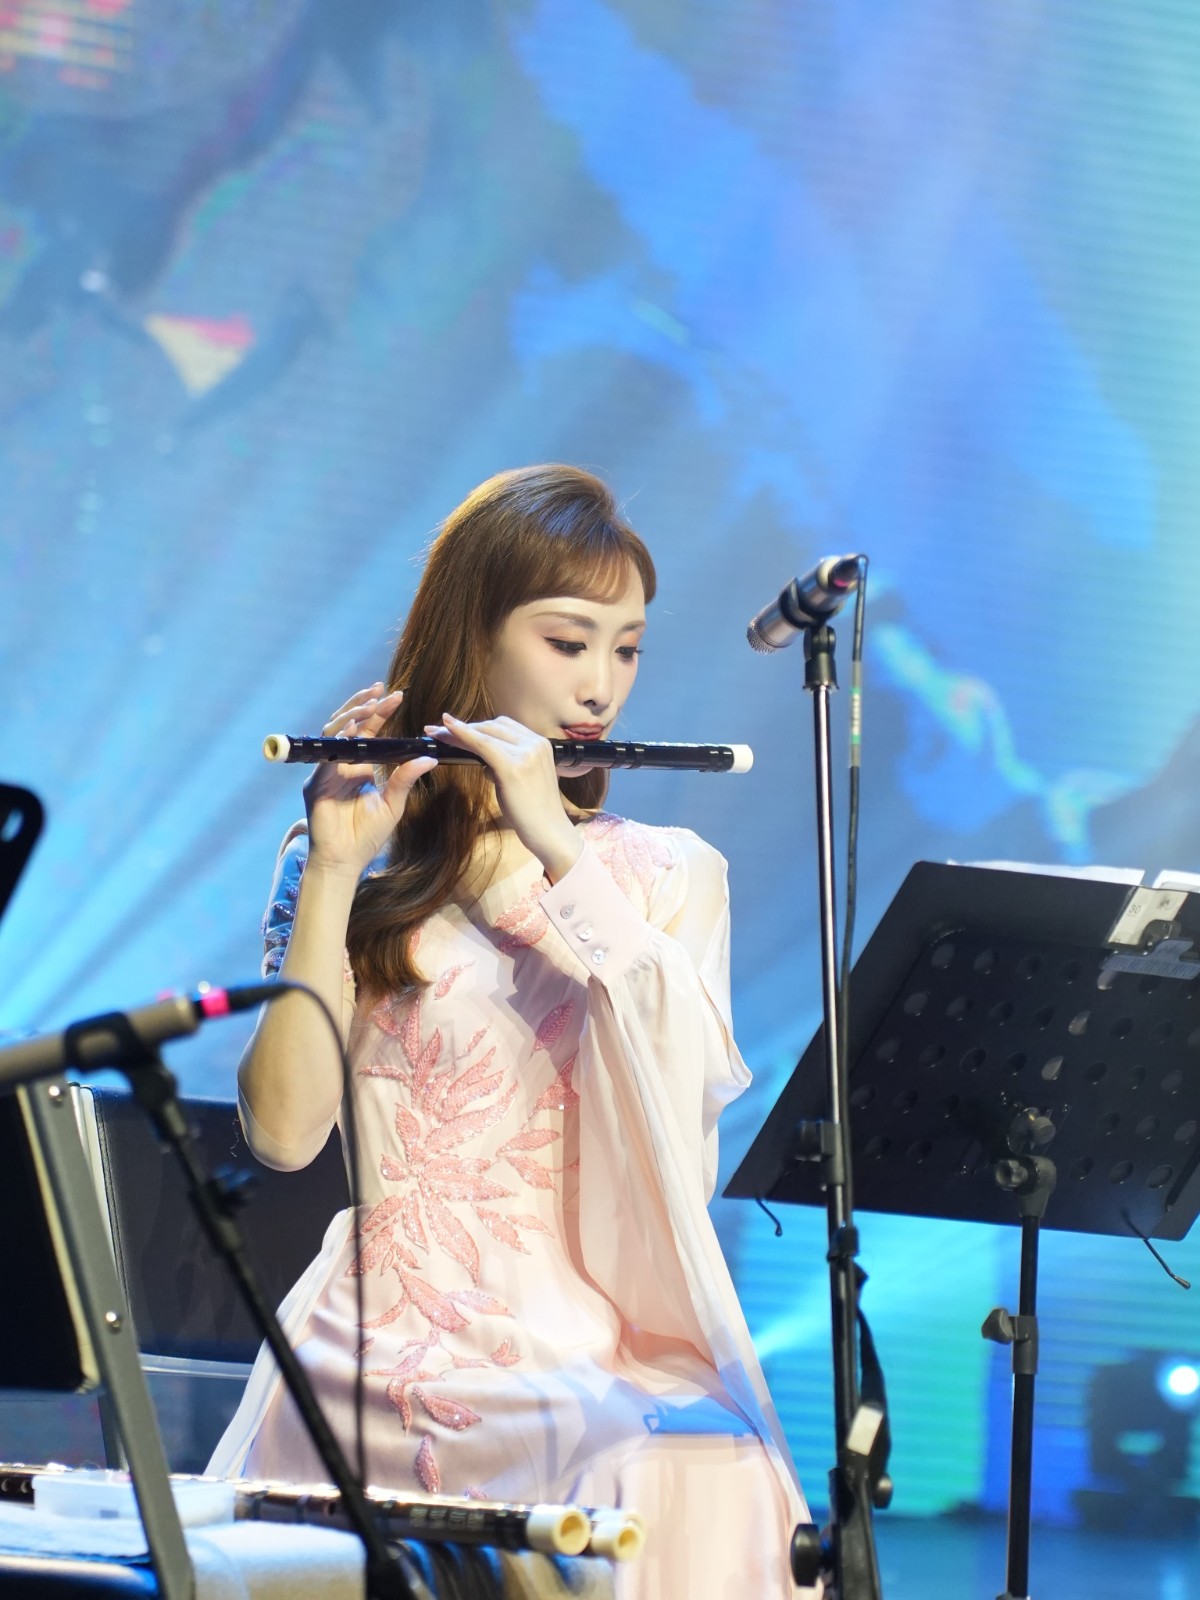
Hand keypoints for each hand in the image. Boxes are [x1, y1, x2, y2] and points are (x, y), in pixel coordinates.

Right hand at [303, 683, 435, 877]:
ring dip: (350, 716)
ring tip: (369, 705)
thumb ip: (405, 778)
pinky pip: (325, 756)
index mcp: (358, 765)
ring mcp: (325, 771)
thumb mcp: (393, 804)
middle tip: (380, 689)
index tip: (397, 695)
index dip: (380, 712)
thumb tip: (429, 758)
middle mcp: (340, 763)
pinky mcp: (315, 782)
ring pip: (333, 733)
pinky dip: (338, 741)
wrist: (345, 861)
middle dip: (362, 704)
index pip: (368, 731)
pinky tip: (351, 730)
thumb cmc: (367, 836)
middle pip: (348, 724)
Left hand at [425, 714, 582, 881]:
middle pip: (494, 726)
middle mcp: (535, 743)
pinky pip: (481, 745)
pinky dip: (461, 735)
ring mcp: (526, 753)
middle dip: (465, 726)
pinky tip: (446, 732)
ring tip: (436, 734)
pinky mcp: (512, 767)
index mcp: (541, 744)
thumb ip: (508, 764)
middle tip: (439, 730)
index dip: (478, 726)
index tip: (455, 726)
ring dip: (457, 731)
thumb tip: (484, 761)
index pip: (504, 727)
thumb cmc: (534, 813)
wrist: (549, 832)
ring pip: (485, 733)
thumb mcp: (523, 780)